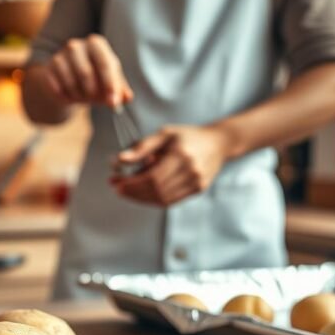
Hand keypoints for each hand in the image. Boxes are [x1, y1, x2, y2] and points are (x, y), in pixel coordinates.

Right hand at [43, 35, 132, 107]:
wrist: (68, 81)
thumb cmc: (96, 80)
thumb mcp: (110, 83)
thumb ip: (120, 90)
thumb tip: (127, 98)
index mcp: (96, 44)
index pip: (105, 64)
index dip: (110, 85)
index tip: (113, 103)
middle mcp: (76, 45)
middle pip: (86, 73)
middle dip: (92, 93)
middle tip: (95, 101)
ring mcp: (60, 55)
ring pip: (71, 82)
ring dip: (79, 96)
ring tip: (83, 97)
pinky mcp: (49, 67)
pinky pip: (59, 88)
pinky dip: (67, 97)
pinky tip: (70, 96)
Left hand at [109, 125, 233, 206]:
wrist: (217, 143)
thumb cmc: (188, 136)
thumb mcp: (164, 134)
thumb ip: (142, 147)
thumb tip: (120, 160)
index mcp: (181, 155)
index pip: (152, 178)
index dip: (132, 184)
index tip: (116, 183)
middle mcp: (191, 171)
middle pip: (156, 191)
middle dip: (133, 192)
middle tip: (117, 188)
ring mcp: (196, 183)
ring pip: (163, 199)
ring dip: (141, 198)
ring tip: (127, 191)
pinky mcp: (198, 190)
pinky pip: (171, 201)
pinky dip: (153, 199)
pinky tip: (142, 193)